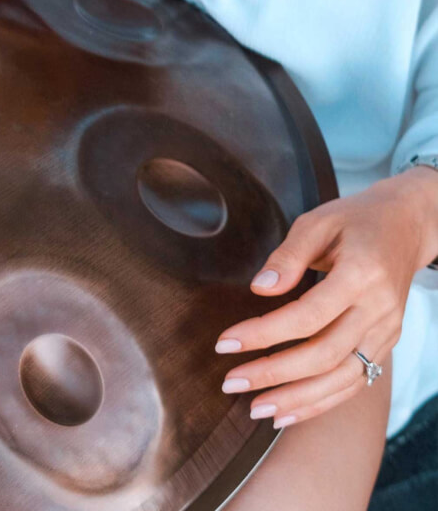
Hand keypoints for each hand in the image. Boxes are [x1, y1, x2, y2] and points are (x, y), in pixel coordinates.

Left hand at [216, 167, 437, 428]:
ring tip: (256, 409)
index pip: (307, 316)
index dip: (264, 334)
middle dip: (273, 373)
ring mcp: (387, 330)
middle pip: (323, 354)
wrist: (406, 225)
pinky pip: (355, 382)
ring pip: (342, 378)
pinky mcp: (386, 342)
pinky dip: (322, 402)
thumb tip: (259, 289)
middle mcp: (379, 308)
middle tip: (230, 382)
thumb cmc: (356, 219)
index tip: (225, 343)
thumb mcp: (318, 222)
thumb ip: (288, 255)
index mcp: (361, 273)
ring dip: (296, 399)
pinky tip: (289, 413)